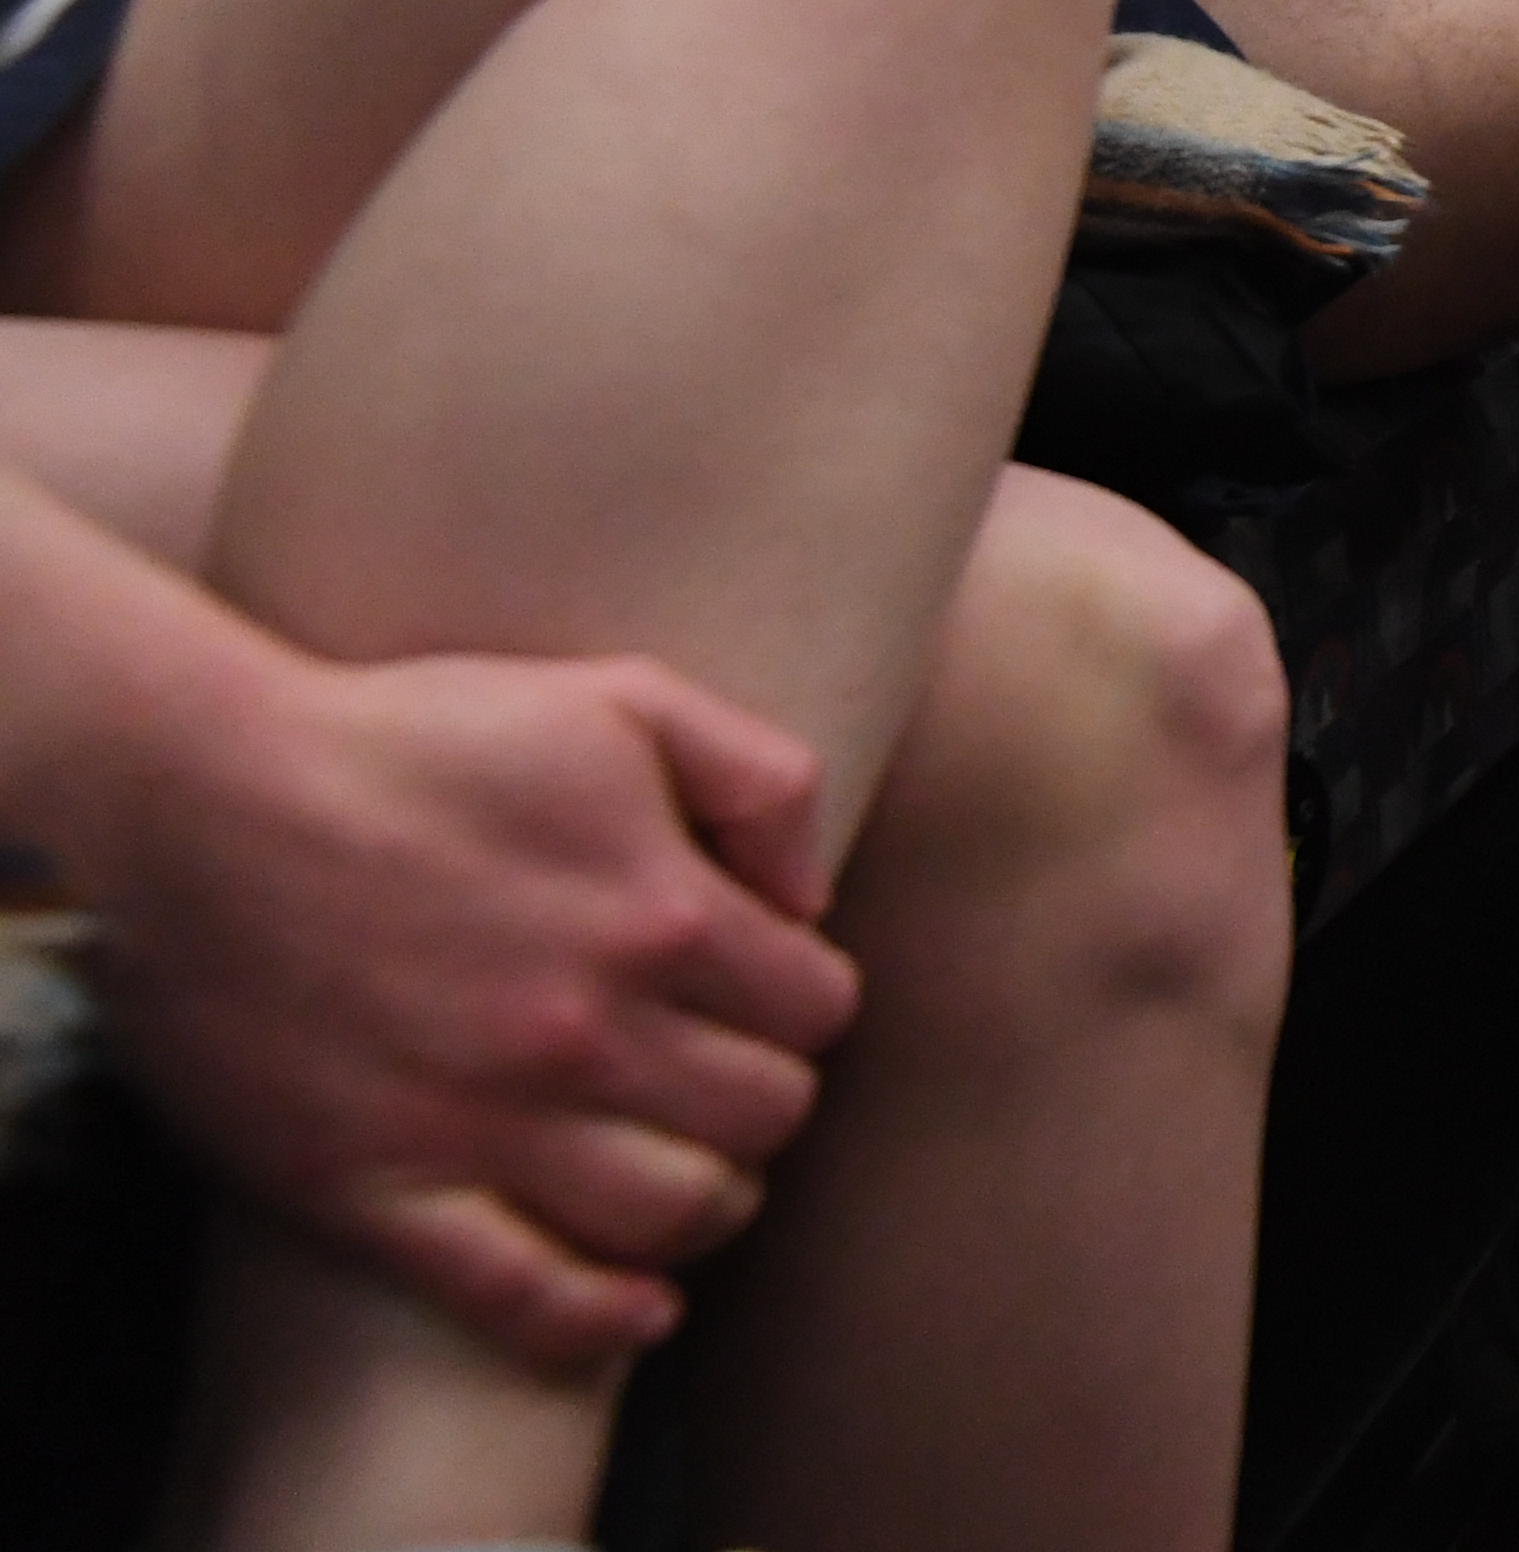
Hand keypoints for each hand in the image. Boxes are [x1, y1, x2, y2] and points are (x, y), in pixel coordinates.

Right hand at [89, 637, 859, 1370]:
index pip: (817, 1010)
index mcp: (657, 913)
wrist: (200, 793)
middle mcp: (586, 1031)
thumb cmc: (414, 736)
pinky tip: (638, 1307)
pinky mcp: (377, 1188)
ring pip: (675, 1212)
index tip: (758, 994)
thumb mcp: (620, 699)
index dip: (801, 1002)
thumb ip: (756, 780)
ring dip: (706, 1199)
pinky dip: (600, 1320)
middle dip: (763, 1095)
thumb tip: (812, 898)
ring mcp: (481, 1121)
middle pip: (766, 1116)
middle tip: (716, 1075)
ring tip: (684, 1166)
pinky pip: (522, 1298)